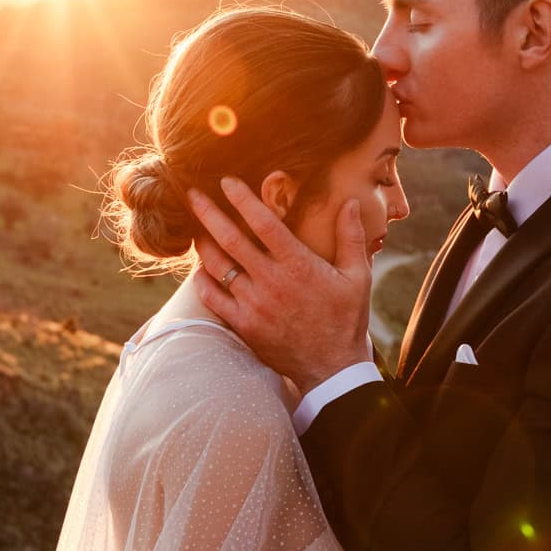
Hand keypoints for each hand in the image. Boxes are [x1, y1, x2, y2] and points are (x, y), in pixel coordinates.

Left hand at [188, 179, 373, 390]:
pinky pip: (213, 297)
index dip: (242, 199)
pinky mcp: (244, 325)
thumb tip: (350, 203)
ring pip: (217, 266)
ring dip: (203, 244)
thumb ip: (351, 238)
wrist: (332, 368)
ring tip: (196, 230)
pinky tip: (202, 269)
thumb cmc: (346, 320)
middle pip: (230, 239)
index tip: (226, 181)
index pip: (264, 223)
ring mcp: (254, 305)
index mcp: (299, 265)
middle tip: (191, 195)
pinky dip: (203, 280)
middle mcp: (272, 282)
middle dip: (208, 213)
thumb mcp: (358, 277)